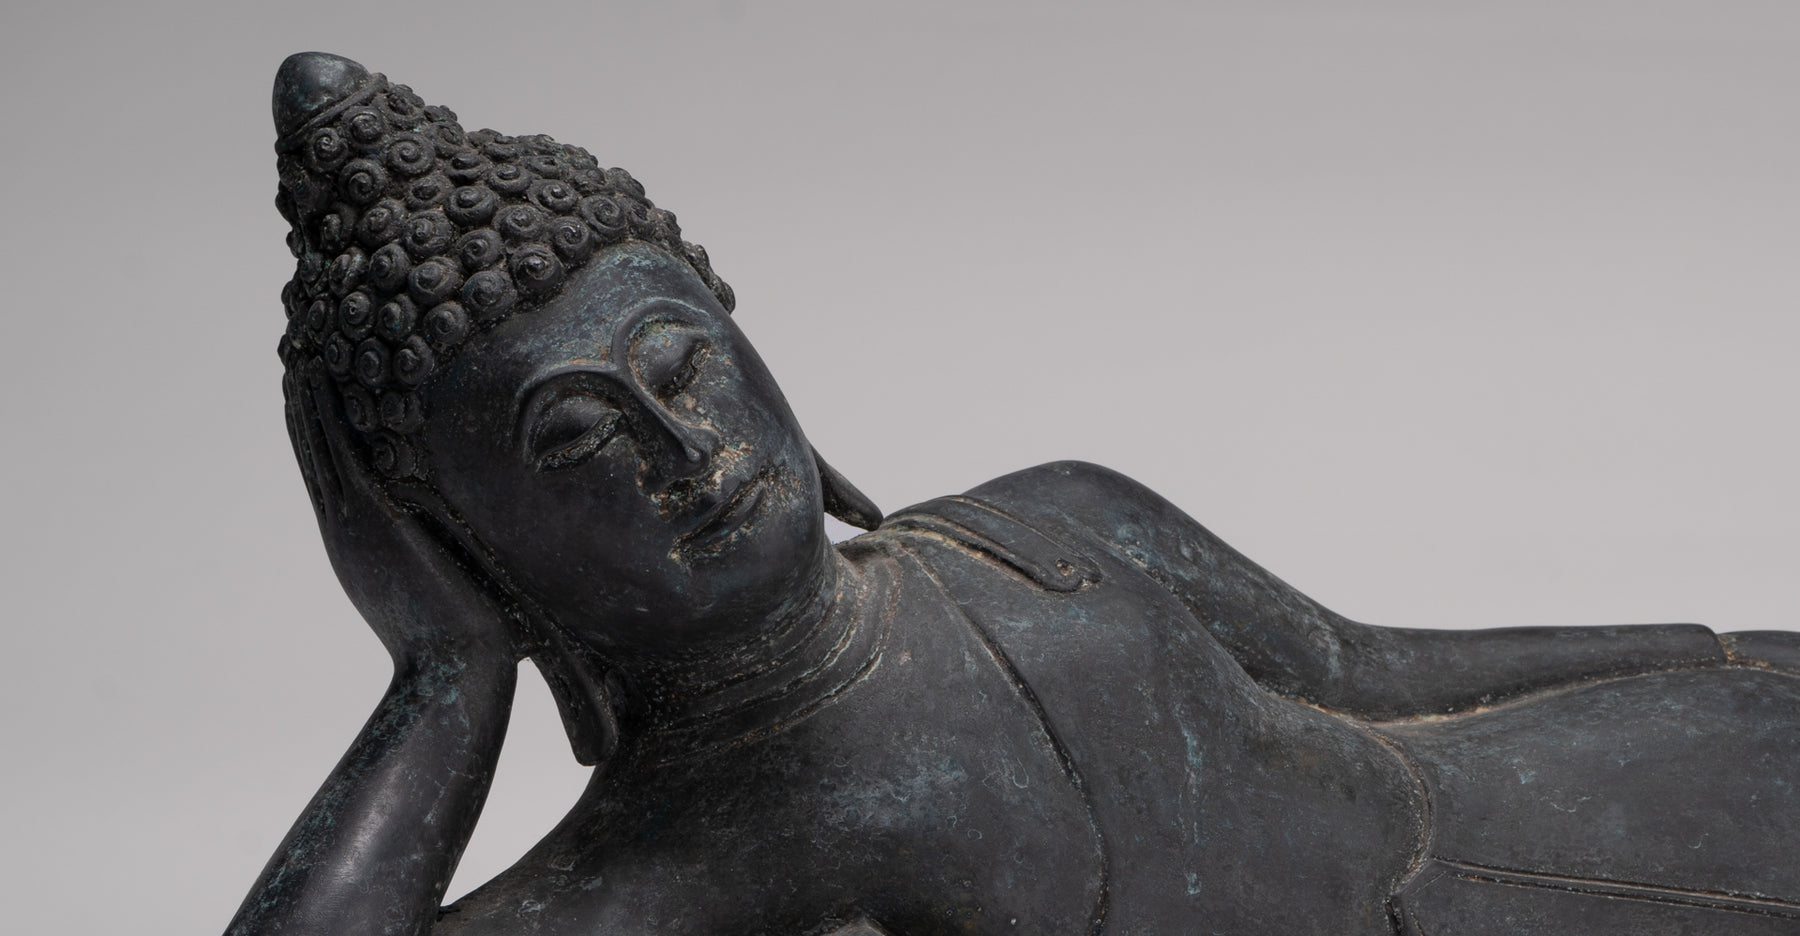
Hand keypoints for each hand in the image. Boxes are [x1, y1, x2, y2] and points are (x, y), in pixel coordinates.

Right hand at [286, 364, 515, 665]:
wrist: (456, 669)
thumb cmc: (465, 640)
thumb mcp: (444, 586)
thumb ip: (438, 555)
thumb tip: (457, 536)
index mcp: (359, 543)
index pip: (330, 473)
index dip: (317, 430)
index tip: (310, 390)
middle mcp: (347, 528)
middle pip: (315, 452)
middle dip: (305, 405)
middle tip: (294, 356)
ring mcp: (356, 521)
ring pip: (321, 444)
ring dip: (309, 397)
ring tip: (300, 352)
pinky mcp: (374, 516)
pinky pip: (342, 451)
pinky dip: (327, 413)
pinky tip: (319, 376)